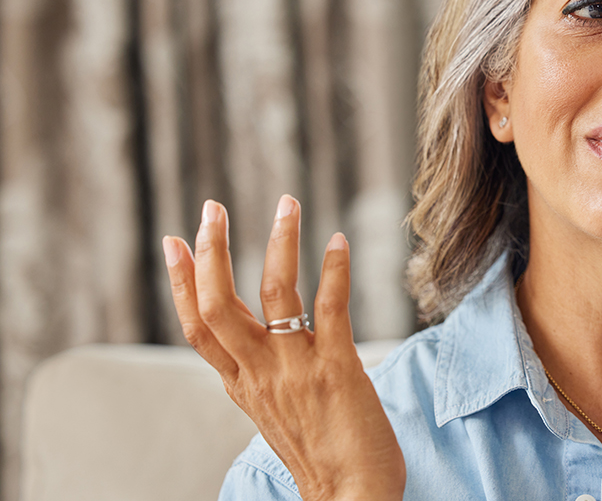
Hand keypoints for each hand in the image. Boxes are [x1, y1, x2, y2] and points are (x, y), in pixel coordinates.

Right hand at [163, 196, 404, 500]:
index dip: (183, 283)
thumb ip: (262, 377)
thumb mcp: (274, 415)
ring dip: (279, 241)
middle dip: (213, 251)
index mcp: (241, 385)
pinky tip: (338, 241)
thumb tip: (258, 343)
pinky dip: (334, 269)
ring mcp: (297, 369)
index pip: (198, 328)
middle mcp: (260, 374)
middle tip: (213, 207)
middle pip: (218, 305)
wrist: (351, 496)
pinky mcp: (338, 368)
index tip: (175, 241)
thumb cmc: (321, 456)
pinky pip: (331, 307)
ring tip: (287, 204)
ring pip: (275, 292)